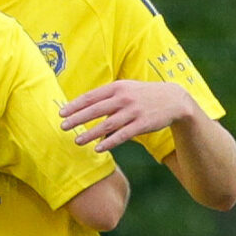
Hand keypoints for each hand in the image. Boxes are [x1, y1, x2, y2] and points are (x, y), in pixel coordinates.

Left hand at [61, 80, 195, 152]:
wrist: (174, 99)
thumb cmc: (144, 95)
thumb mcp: (126, 90)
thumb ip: (107, 98)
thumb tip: (88, 111)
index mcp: (117, 87)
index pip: (91, 96)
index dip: (75, 105)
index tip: (61, 113)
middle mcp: (124, 98)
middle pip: (95, 110)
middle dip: (77, 118)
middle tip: (62, 126)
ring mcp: (133, 111)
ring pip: (107, 124)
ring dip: (90, 133)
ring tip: (77, 141)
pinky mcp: (142, 123)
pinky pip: (123, 135)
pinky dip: (109, 142)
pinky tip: (98, 148)